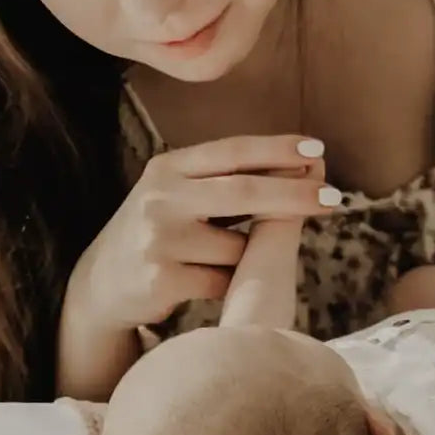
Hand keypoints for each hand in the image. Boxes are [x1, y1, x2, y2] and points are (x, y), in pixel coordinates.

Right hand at [71, 135, 336, 330]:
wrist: (99, 285)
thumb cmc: (157, 233)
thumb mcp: (176, 193)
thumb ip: (224, 179)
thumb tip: (302, 163)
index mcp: (168, 168)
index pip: (232, 152)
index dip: (277, 149)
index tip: (317, 149)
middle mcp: (161, 198)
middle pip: (245, 192)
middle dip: (295, 194)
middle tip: (335, 199)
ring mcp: (161, 239)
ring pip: (239, 248)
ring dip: (248, 259)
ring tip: (220, 261)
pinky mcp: (163, 279)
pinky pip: (224, 282)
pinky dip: (229, 285)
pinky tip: (207, 284)